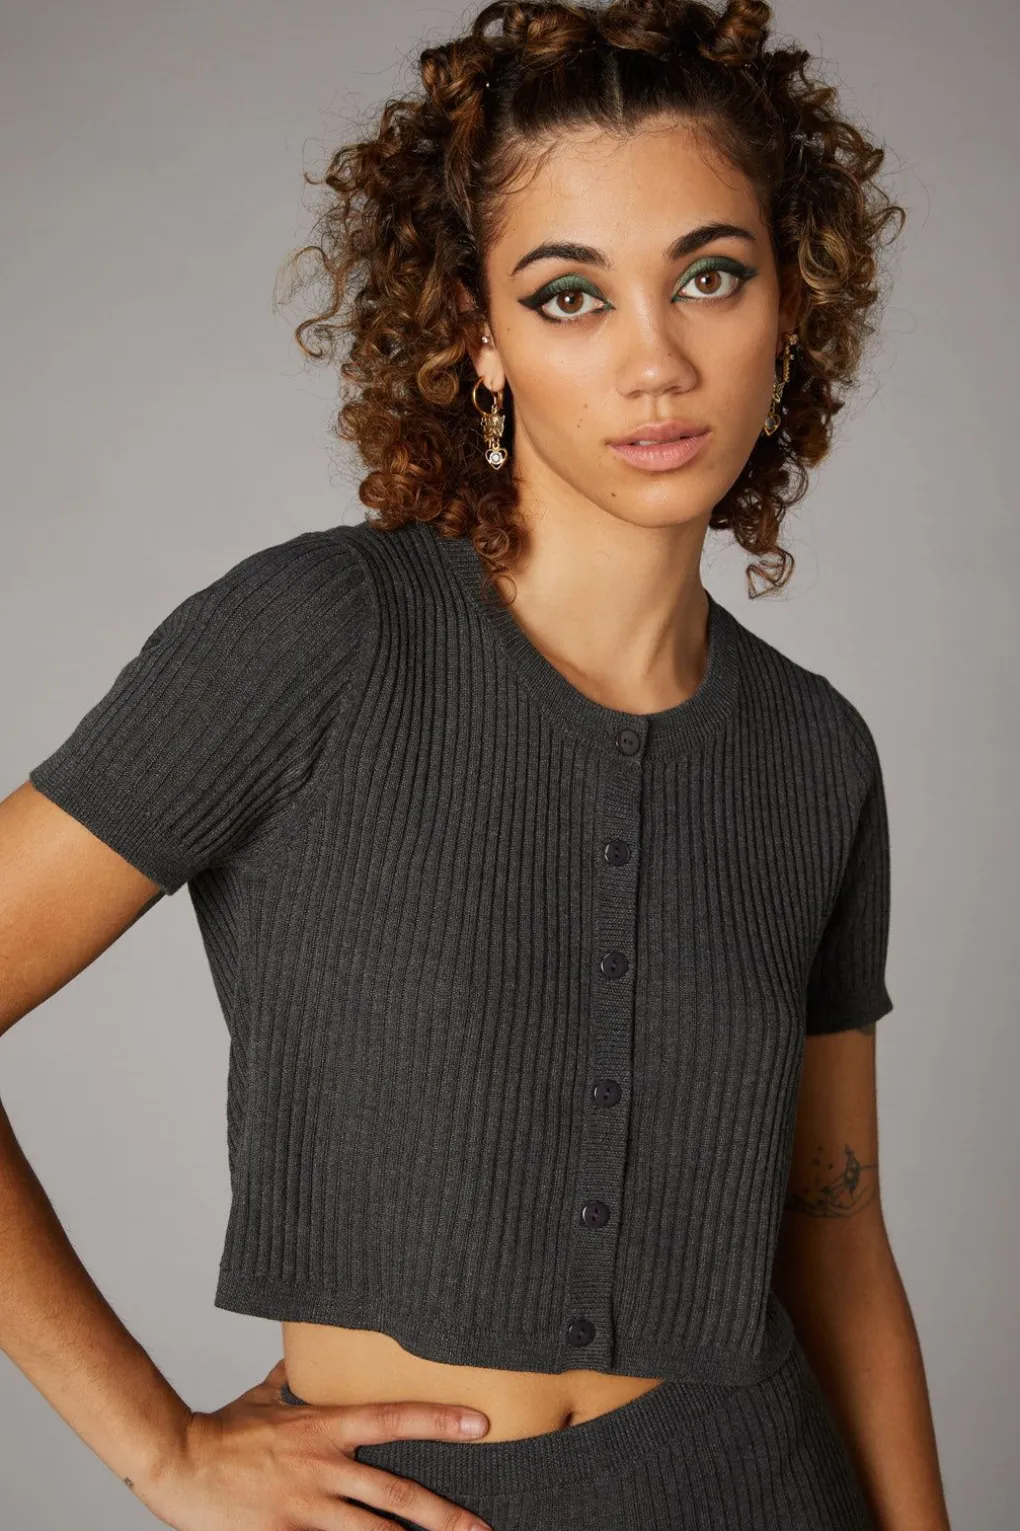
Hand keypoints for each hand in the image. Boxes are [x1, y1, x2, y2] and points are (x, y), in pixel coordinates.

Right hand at [138, 1358, 494, 1530]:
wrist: (177, 1462)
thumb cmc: (222, 1430)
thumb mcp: (266, 1396)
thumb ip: (295, 1381)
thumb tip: (309, 1358)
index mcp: (323, 1427)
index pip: (394, 1419)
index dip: (440, 1420)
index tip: (481, 1423)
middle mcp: (322, 1468)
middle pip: (396, 1495)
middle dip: (444, 1515)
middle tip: (482, 1526)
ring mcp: (305, 1509)